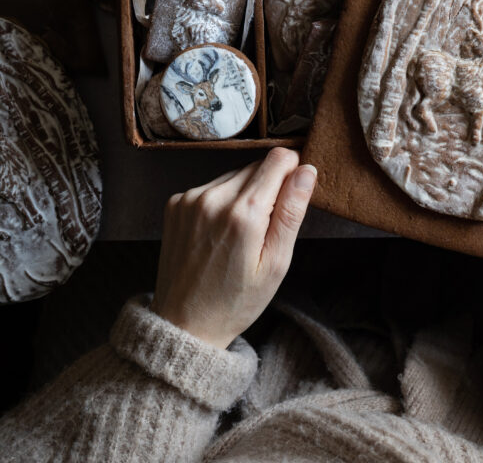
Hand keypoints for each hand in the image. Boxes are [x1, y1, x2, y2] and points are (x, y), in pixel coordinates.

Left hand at [151, 148, 316, 347]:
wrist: (185, 323)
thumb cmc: (236, 300)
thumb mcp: (276, 263)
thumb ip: (292, 212)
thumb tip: (307, 170)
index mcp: (244, 213)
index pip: (279, 159)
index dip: (293, 171)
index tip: (293, 193)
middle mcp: (213, 198)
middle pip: (257, 166)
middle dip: (269, 187)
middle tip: (264, 228)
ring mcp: (190, 198)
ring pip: (234, 175)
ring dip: (244, 194)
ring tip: (240, 234)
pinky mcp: (175, 203)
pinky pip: (211, 186)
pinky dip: (221, 201)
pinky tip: (219, 232)